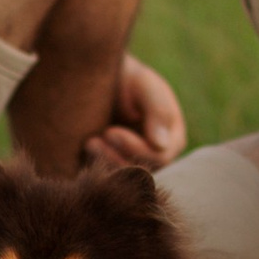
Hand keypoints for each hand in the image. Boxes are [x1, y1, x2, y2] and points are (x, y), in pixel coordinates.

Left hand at [83, 48, 187, 171]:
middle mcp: (157, 157)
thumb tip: (160, 145)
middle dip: (116, 157)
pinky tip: (86, 147)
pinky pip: (108, 177)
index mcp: (172, 140)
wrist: (107, 82)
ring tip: (89, 143)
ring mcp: (136, 164)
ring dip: (104, 162)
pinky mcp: (116, 166)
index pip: (158, 157)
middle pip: (140, 172)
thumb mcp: (146, 87)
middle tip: (94, 140)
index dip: (134, 148)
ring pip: (123, 178)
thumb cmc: (132, 80)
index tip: (110, 132)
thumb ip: (158, 110)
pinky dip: (96, 165)